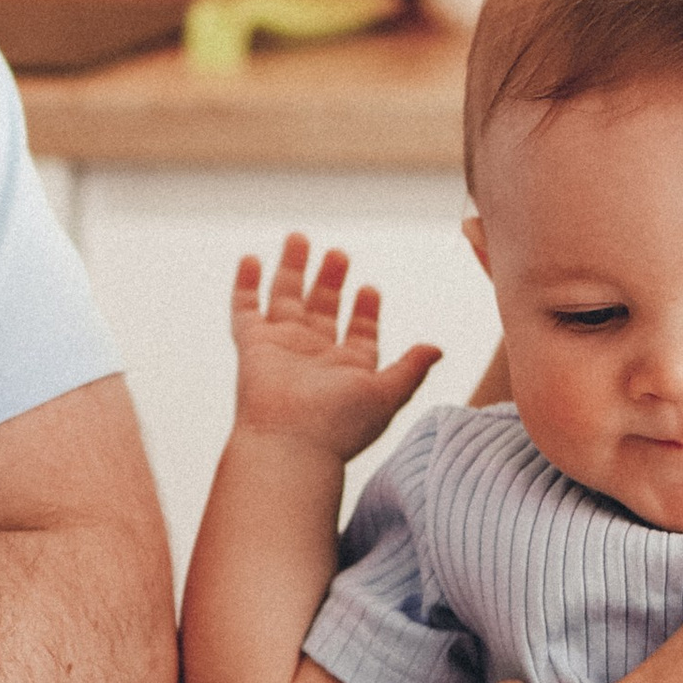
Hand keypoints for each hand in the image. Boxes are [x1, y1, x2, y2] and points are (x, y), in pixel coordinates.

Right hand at [230, 235, 441, 460]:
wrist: (292, 444)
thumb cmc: (341, 426)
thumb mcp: (387, 394)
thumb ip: (411, 368)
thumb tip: (436, 348)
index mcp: (348, 368)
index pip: (359, 333)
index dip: (365, 312)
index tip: (370, 289)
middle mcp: (315, 356)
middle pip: (323, 309)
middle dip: (331, 281)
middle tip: (339, 254)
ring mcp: (283, 347)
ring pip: (287, 298)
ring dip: (293, 269)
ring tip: (300, 238)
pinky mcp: (253, 344)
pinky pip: (245, 308)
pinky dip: (246, 284)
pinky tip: (251, 259)